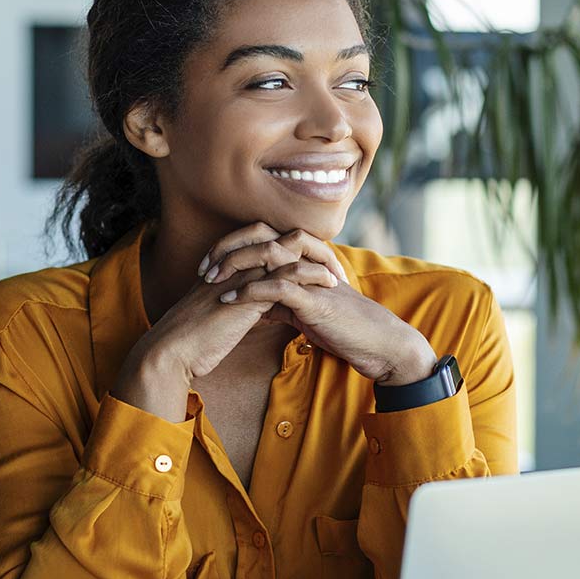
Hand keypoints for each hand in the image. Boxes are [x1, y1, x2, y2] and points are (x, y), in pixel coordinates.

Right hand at [110, 256, 336, 421]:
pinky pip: (285, 277)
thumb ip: (237, 304)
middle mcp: (233, 265)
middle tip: (332, 261)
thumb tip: (259, 308)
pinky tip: (328, 285)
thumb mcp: (219, 316)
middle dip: (307, 247)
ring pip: (284, 252)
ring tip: (336, 273)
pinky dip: (309, 278)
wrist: (171, 352)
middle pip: (276, 239)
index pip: (263, 243)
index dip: (290, 250)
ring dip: (314, 260)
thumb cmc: (192, 340)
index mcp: (226, 267)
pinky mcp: (247, 295)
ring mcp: (240, 277)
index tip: (315, 264)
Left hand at [207, 223, 437, 384]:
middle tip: (203, 267)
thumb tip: (255, 308)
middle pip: (261, 235)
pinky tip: (230, 301)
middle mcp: (307, 261)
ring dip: (234, 265)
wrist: (376, 343)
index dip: (233, 246)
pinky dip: (250, 292)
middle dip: (228, 247)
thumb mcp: (305, 312)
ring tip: (210, 280)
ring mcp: (312, 277)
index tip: (208, 264)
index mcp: (304, 260)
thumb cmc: (344, 328)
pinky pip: (277, 287)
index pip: (263, 238)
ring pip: (267, 254)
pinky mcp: (315, 298)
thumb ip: (281, 304)